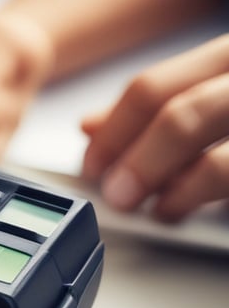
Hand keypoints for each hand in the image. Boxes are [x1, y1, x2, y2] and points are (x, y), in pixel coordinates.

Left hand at [81, 34, 228, 221]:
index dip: (113, 134)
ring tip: (163, 211)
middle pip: (184, 118)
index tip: (92, 166)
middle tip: (119, 197)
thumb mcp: (215, 91)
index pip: (154, 89)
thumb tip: (91, 127)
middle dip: (140, 165)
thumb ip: (163, 104)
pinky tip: (208, 218)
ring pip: (222, 164)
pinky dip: (215, 206)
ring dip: (180, 194)